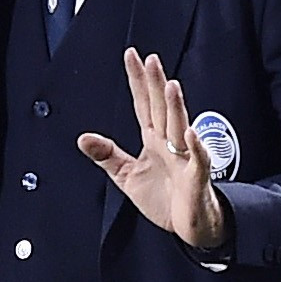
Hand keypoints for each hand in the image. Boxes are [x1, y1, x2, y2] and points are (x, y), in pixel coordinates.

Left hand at [78, 48, 227, 248]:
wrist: (190, 226)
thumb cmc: (164, 198)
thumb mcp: (127, 176)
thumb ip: (107, 156)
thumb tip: (82, 137)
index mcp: (153, 139)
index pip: (143, 103)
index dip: (137, 80)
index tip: (132, 55)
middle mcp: (169, 143)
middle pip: (162, 108)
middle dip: (156, 84)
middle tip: (151, 59)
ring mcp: (184, 158)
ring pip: (180, 128)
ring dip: (176, 107)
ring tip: (170, 86)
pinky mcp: (196, 178)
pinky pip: (198, 160)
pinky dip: (195, 148)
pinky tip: (190, 134)